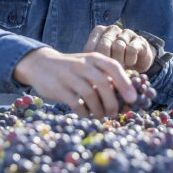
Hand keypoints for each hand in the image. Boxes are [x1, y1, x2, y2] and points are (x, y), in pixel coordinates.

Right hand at [13, 46, 136, 117]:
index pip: (114, 67)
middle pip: (103, 83)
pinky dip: (85, 112)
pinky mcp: (58, 88)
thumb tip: (127, 97)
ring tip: (101, 115)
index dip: (125, 83)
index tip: (133, 99)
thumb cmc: (72, 69)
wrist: (40, 64)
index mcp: (93, 58)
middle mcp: (82, 64)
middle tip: (115, 113)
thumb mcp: (88, 66)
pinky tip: (86, 114)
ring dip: (99, 109)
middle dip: (113, 102)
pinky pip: (76, 104)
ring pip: (90, 95)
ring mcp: (69, 76)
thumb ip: (105, 77)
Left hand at [85, 24, 154, 73]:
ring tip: (121, 67)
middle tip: (110, 71)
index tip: (98, 72)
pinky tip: (131, 63)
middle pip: (104, 46)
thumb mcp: (102, 61)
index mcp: (99, 31)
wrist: (138, 61)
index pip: (91, 47)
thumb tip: (87, 72)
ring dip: (119, 61)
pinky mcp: (139, 39)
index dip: (94, 63)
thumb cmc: (115, 61)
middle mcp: (111, 29)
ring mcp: (126, 32)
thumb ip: (93, 62)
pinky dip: (130, 59)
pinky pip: (131, 49)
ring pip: (118, 47)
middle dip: (107, 61)